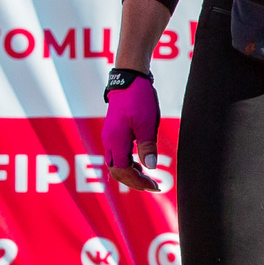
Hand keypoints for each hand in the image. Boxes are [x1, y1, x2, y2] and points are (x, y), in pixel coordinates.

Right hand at [103, 75, 165, 191]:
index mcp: (115, 140)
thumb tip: (150, 167)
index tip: (154, 185)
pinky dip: (128, 164)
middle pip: (116, 171)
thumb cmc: (138, 98)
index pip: (122, 171)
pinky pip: (117, 155)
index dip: (137, 181)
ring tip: (148, 178)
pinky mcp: (114, 133)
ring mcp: (110, 137)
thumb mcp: (147, 123)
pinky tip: (140, 165)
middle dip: (133, 182)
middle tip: (153, 186)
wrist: (129, 79)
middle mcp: (109, 141)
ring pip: (115, 164)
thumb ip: (147, 146)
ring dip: (131, 174)